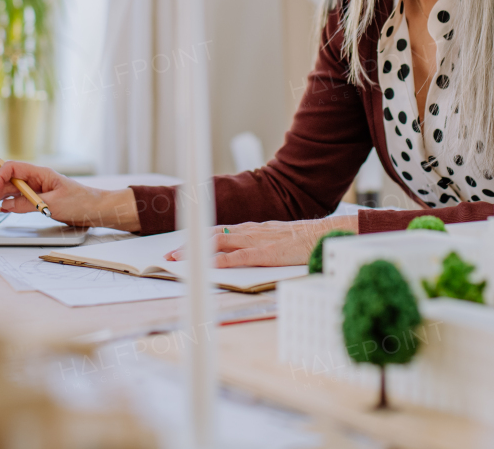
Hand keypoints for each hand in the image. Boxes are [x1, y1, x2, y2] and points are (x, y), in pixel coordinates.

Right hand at [0, 161, 140, 231]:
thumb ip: (28, 204)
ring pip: (11, 192)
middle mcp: (36, 179)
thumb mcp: (53, 205)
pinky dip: (7, 203)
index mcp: (40, 173)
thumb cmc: (82, 202)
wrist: (98, 209)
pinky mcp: (39, 200)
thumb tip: (6, 205)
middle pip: (7, 182)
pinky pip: (19, 200)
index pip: (12, 170)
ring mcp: (37, 190)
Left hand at [164, 216, 358, 267]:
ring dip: (197, 251)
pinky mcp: (267, 253)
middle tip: (169, 255)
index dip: (197, 238)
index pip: (219, 230)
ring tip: (179, 260)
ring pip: (220, 242)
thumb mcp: (276, 238)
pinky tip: (210, 265)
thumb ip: (259, 243)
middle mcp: (251, 231)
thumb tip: (243, 254)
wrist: (324, 235)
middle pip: (212, 234)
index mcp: (253, 229)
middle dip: (189, 245)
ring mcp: (258, 240)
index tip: (180, 246)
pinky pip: (240, 256)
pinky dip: (223, 260)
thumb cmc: (303, 240)